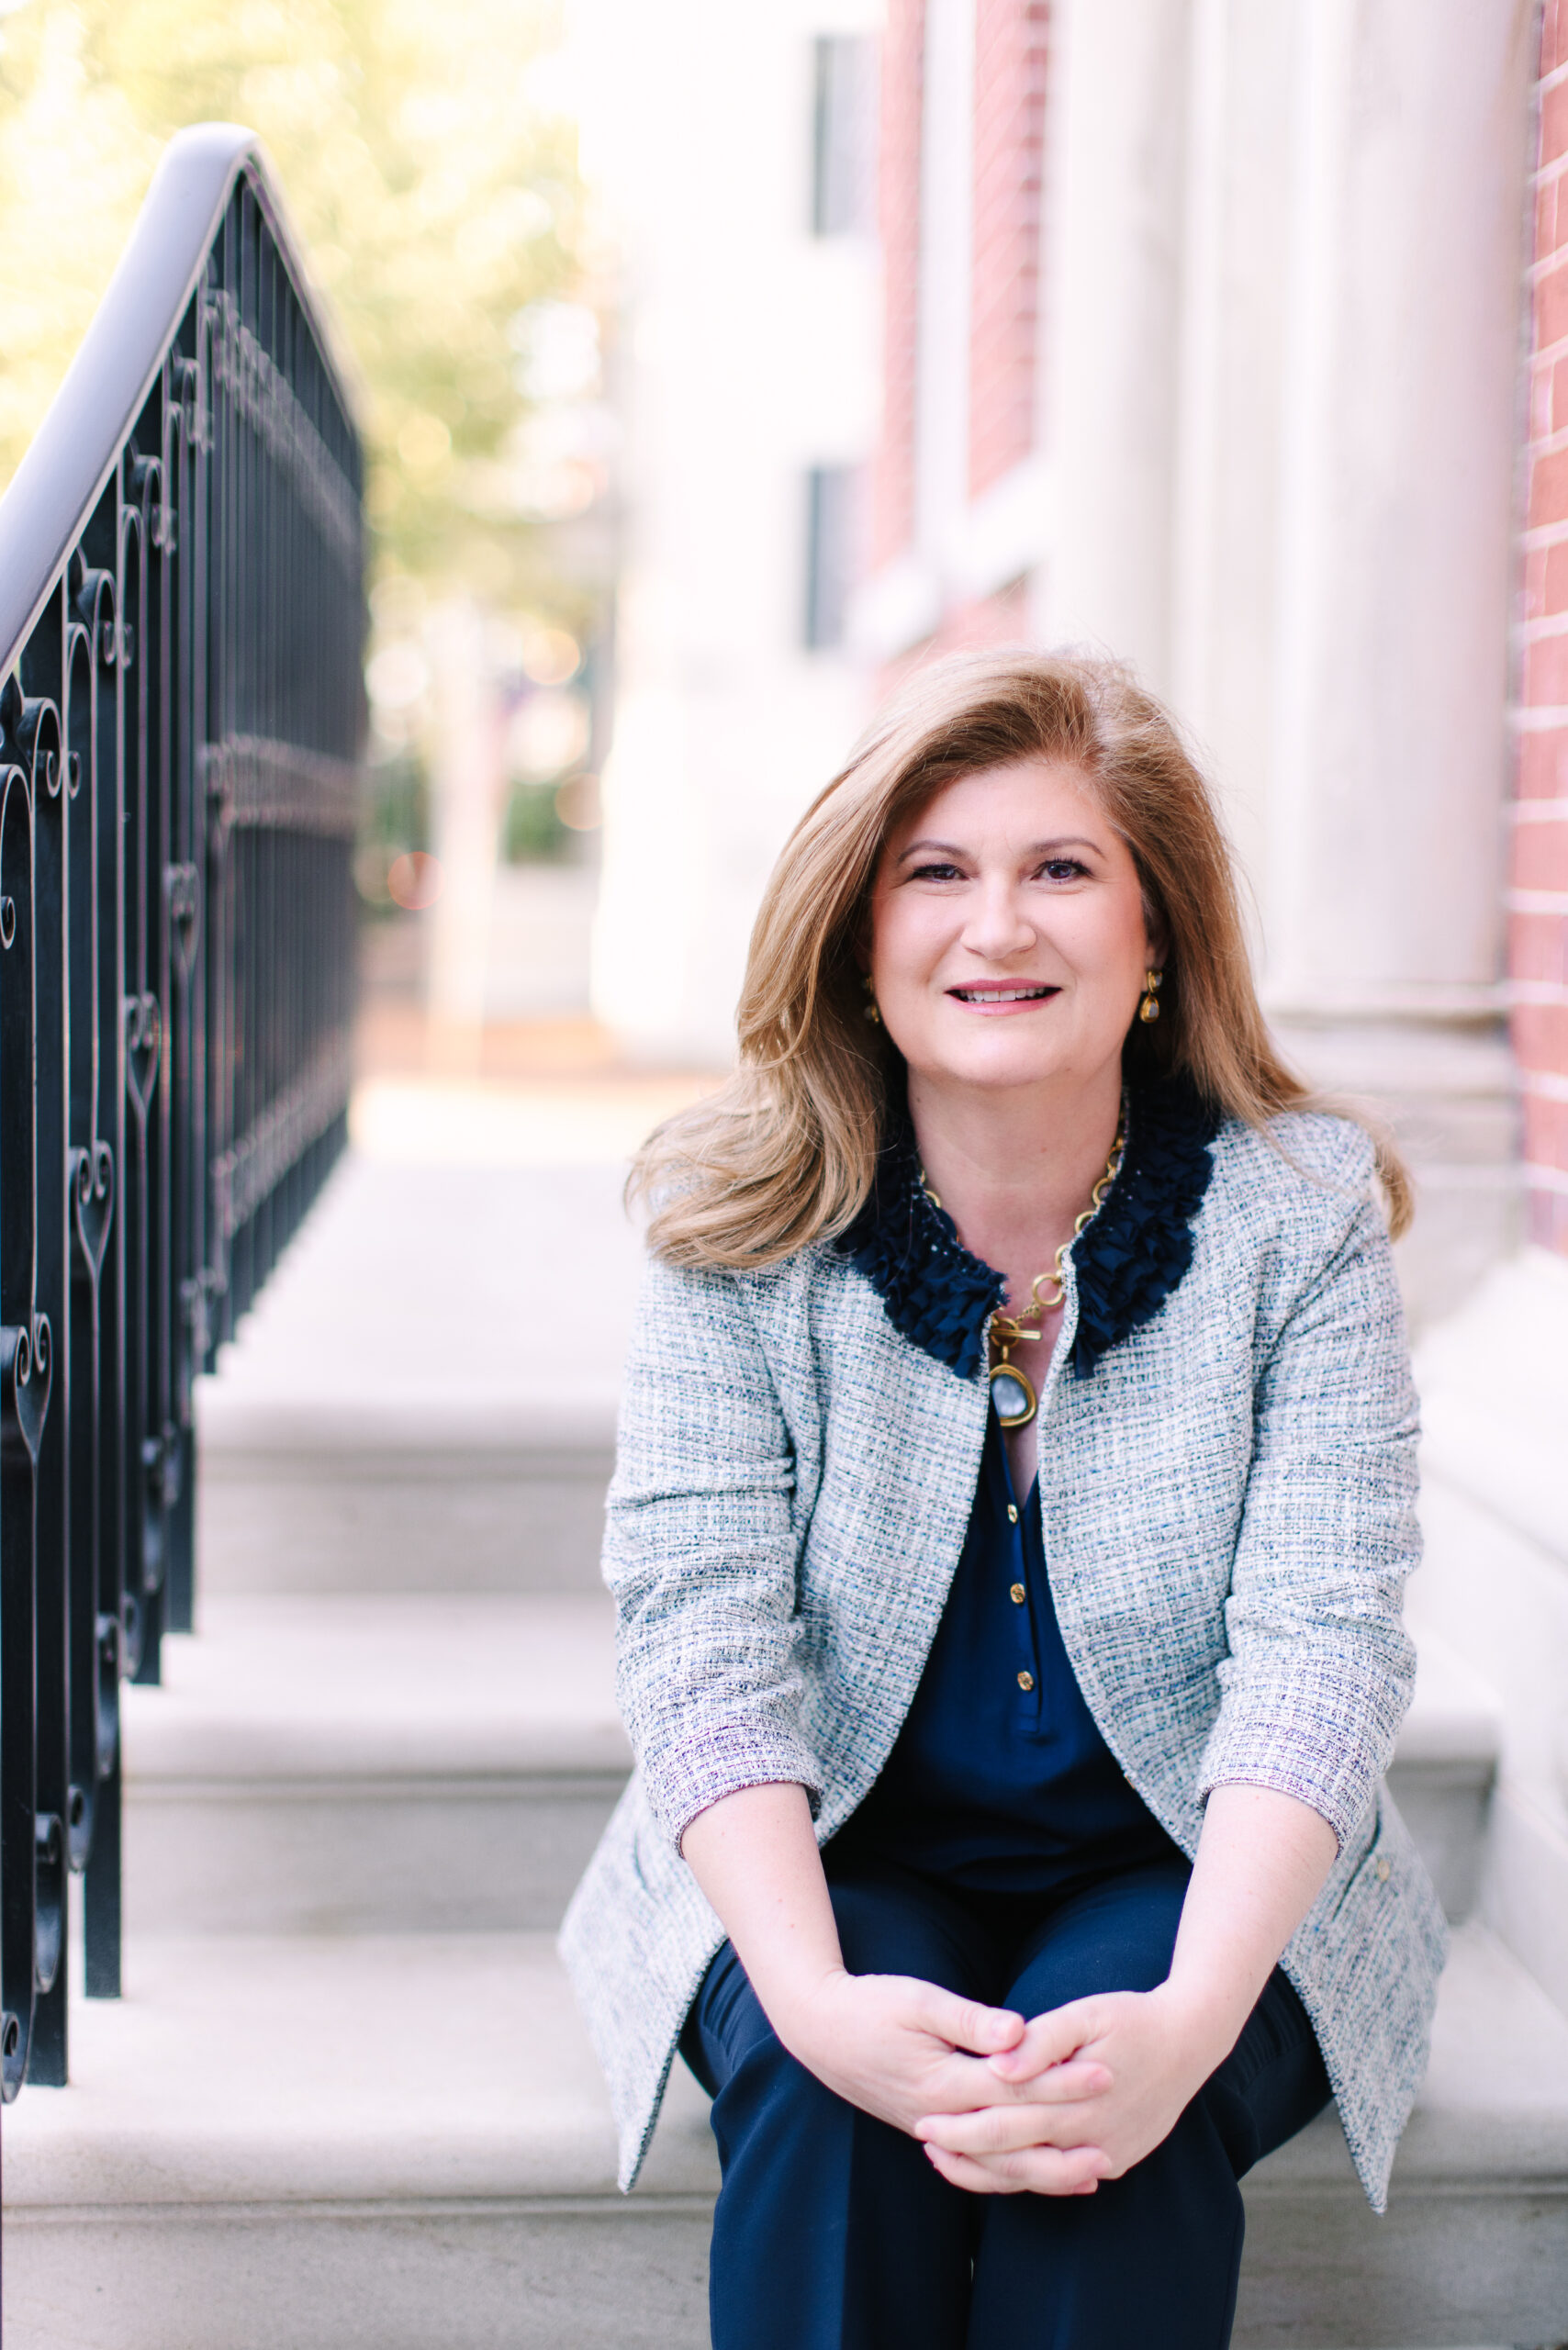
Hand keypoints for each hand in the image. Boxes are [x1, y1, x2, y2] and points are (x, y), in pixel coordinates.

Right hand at [779, 1969, 1113, 2195]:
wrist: (819, 2031)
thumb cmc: (871, 2005)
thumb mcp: (917, 1999)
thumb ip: (969, 2018)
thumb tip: (1018, 2030)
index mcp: (942, 2082)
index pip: (1014, 2089)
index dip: (1061, 2082)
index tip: (1105, 2071)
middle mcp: (940, 2118)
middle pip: (1014, 2138)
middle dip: (1067, 2133)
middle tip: (1116, 2126)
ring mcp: (934, 2132)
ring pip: (998, 2167)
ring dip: (1048, 2170)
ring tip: (1096, 2169)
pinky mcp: (931, 2132)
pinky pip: (980, 2167)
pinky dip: (1016, 2174)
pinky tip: (1046, 2173)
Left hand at [914, 1982, 1222, 2194]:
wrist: (1190, 2042)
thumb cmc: (1131, 2018)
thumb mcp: (1086, 2014)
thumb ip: (1041, 2041)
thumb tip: (999, 2064)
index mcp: (1077, 2102)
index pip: (1004, 2126)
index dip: (961, 2127)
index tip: (923, 2119)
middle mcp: (1091, 2140)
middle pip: (1014, 2157)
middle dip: (965, 2153)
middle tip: (924, 2140)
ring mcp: (1106, 2157)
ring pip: (1036, 2177)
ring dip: (990, 2172)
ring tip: (948, 2159)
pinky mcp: (1116, 2161)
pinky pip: (1061, 2178)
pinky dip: (1026, 2174)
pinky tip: (999, 2165)